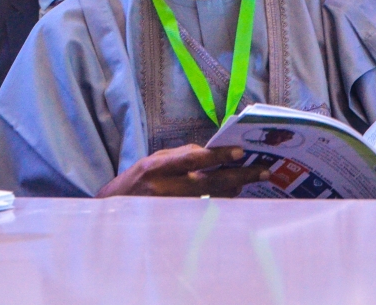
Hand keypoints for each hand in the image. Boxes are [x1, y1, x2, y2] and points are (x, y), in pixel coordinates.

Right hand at [95, 145, 268, 197]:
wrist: (113, 212)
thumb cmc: (134, 183)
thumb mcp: (151, 162)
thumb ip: (178, 156)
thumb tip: (208, 153)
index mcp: (157, 168)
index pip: (192, 159)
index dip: (217, 156)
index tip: (239, 152)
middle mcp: (165, 189)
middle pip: (210, 182)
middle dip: (239, 176)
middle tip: (262, 171)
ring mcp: (172, 209)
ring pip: (213, 199)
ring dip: (233, 190)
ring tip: (248, 182)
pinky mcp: (177, 223)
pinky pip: (205, 213)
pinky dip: (219, 203)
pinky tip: (231, 197)